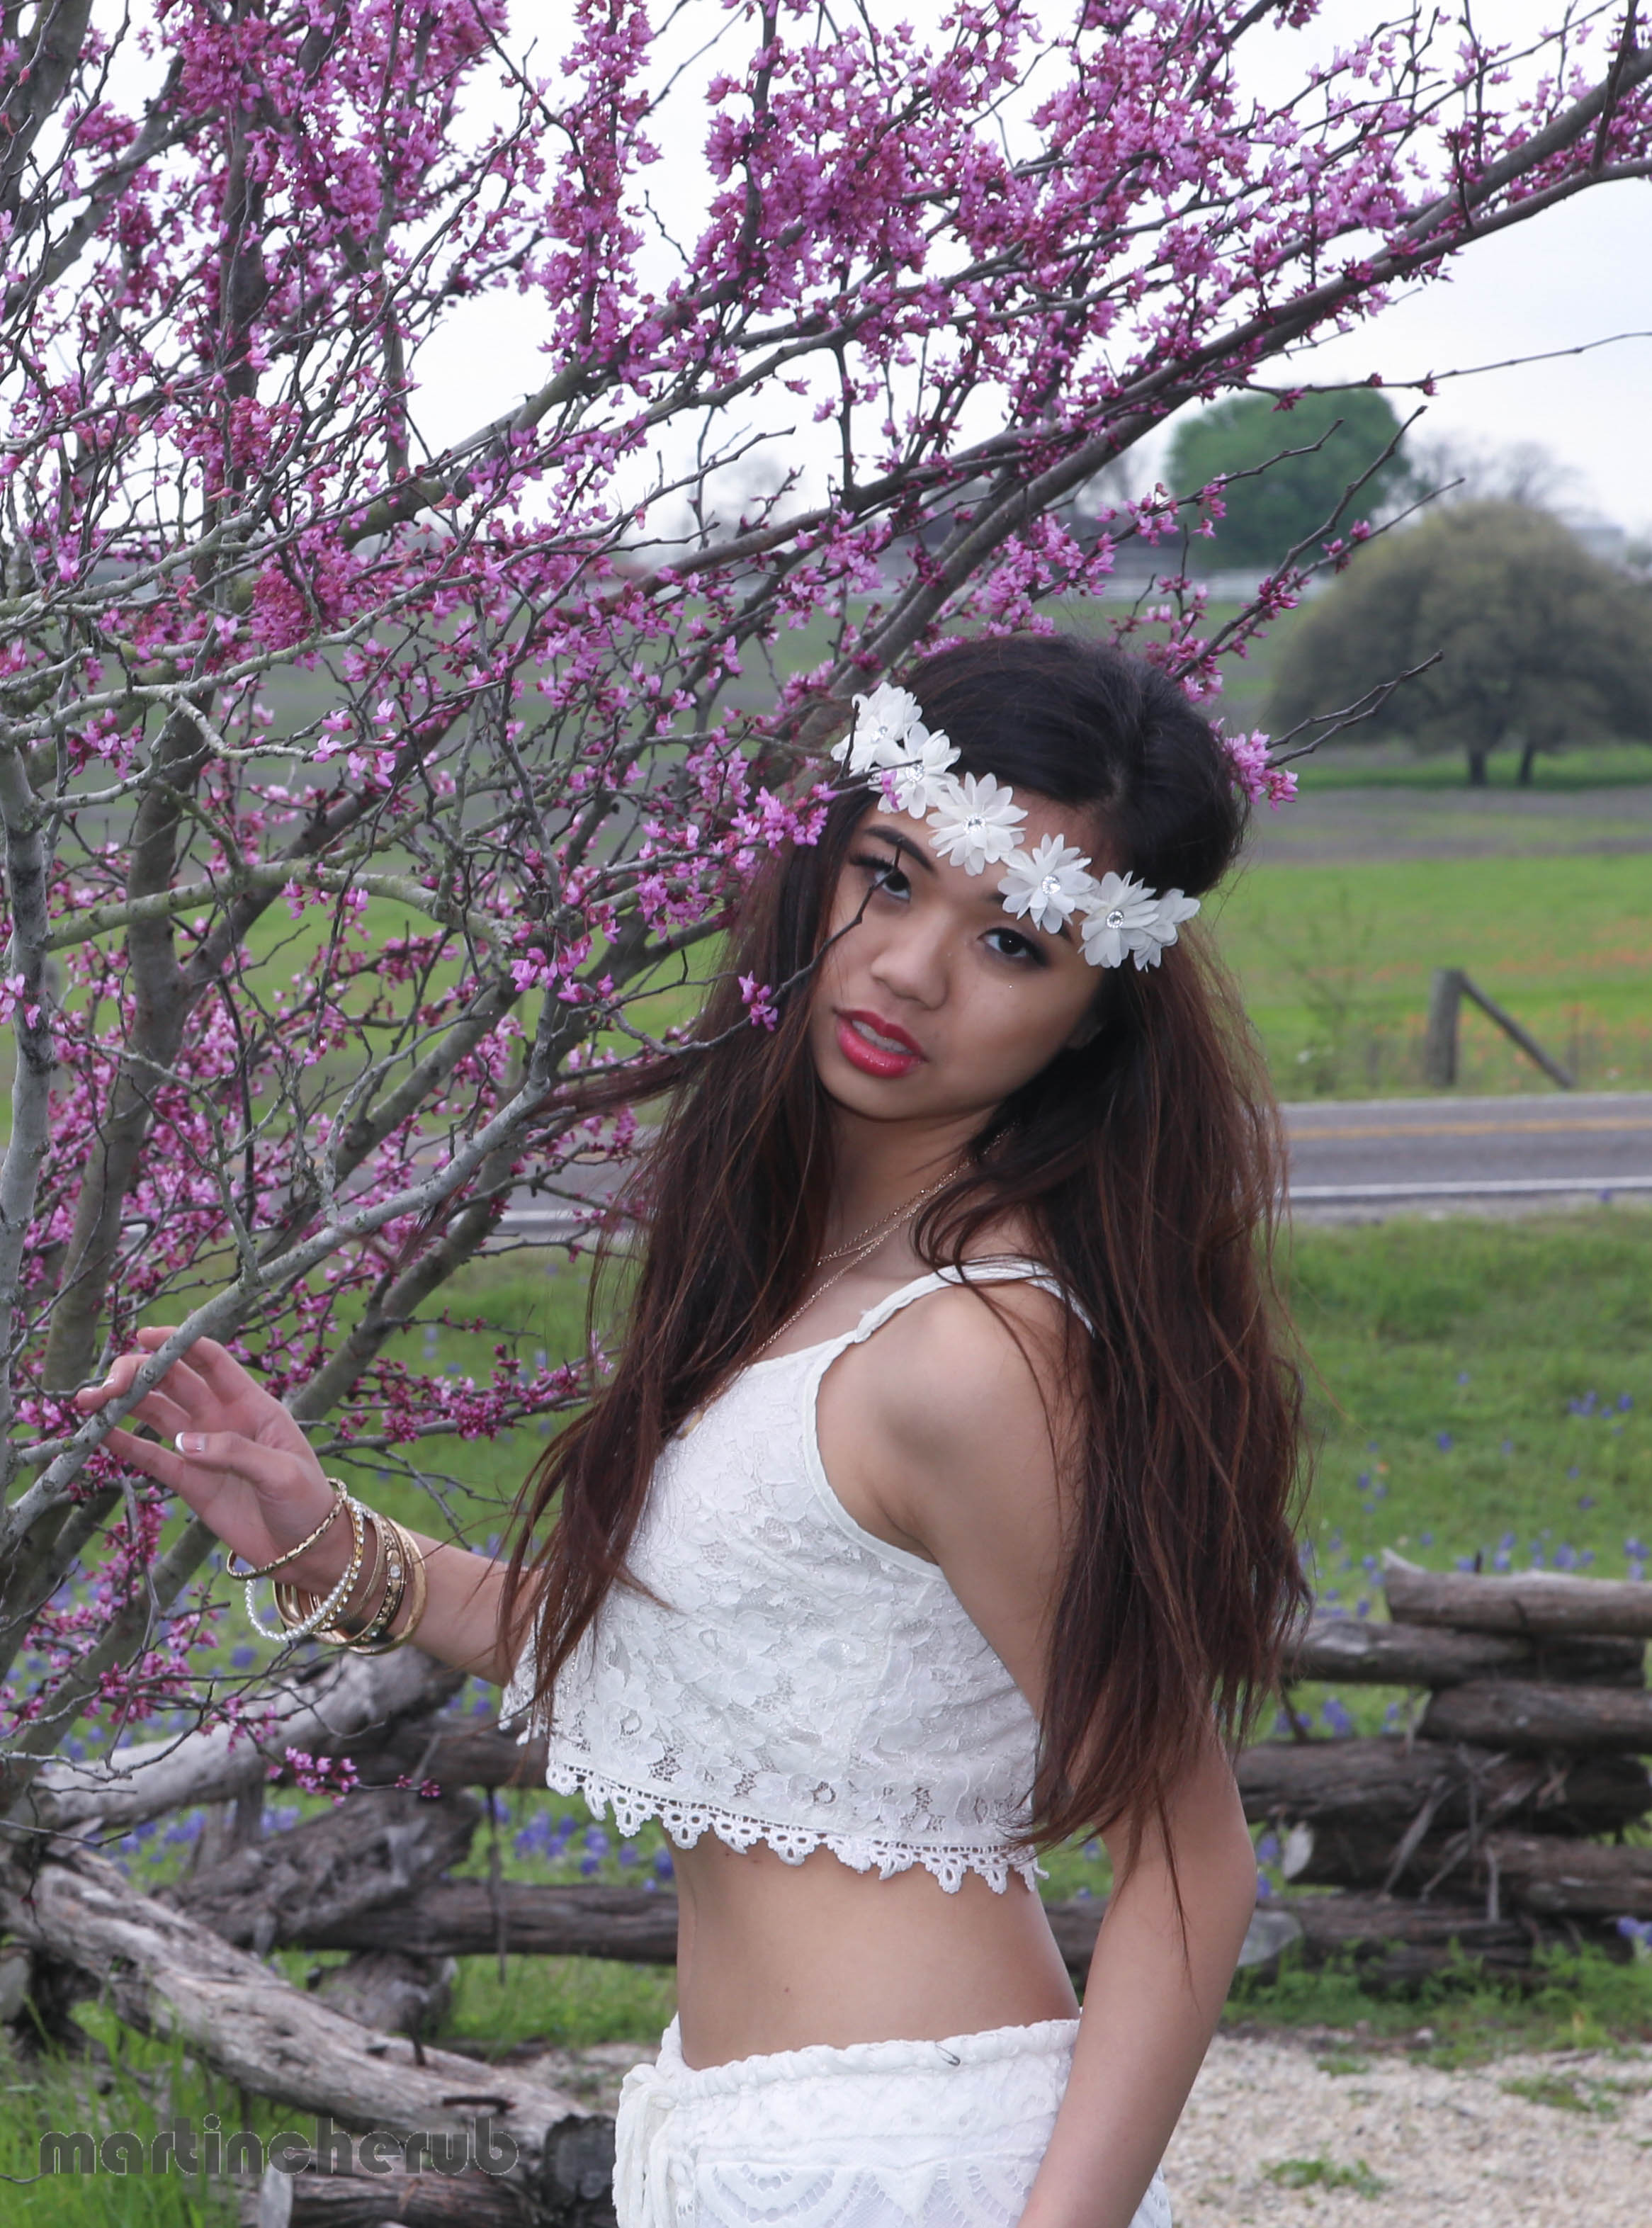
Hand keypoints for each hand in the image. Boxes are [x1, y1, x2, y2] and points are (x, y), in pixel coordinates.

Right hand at [74, 1327, 346, 1589]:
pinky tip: (98, 1433)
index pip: (210, 1361)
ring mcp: (203, 1449)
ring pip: (155, 1414)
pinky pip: (151, 1457)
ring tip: (89, 1401)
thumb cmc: (307, 1502)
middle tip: (109, 1383)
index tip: (144, 1337)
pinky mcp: (189, 1481)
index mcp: (252, 1404)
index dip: (179, 1344)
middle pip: (174, 1383)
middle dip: (139, 1375)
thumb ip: (236, 1453)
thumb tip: (184, 1442)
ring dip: (123, 1404)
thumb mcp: (282, 1472)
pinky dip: (124, 1444)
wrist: (306, 1550)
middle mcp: (222, 1419)